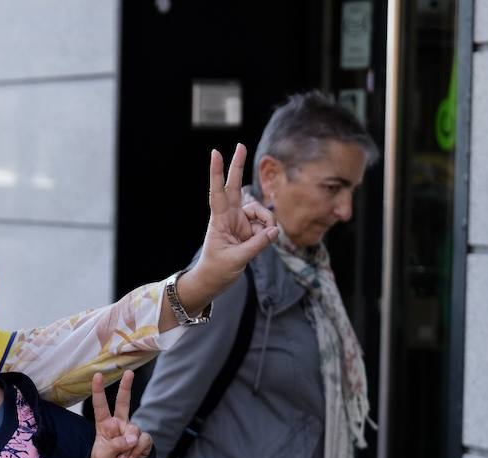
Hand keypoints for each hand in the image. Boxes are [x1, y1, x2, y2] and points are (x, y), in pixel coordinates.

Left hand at [90, 370, 152, 457]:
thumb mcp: (103, 455)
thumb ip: (116, 444)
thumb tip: (133, 437)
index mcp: (104, 425)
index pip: (100, 406)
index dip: (98, 391)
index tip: (96, 375)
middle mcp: (119, 424)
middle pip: (124, 403)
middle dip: (126, 387)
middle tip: (129, 372)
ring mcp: (132, 431)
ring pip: (135, 428)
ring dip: (129, 447)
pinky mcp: (143, 440)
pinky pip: (144, 440)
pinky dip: (138, 451)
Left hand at [175, 144, 278, 312]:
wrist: (213, 282)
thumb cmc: (217, 270)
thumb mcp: (237, 259)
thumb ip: (257, 244)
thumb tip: (274, 231)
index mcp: (219, 221)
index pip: (218, 193)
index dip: (217, 173)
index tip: (215, 153)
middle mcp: (229, 217)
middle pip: (235, 187)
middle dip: (238, 166)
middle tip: (240, 145)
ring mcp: (240, 222)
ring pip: (261, 211)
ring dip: (267, 221)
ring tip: (267, 237)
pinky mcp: (249, 230)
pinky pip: (265, 225)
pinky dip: (268, 231)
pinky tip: (266, 240)